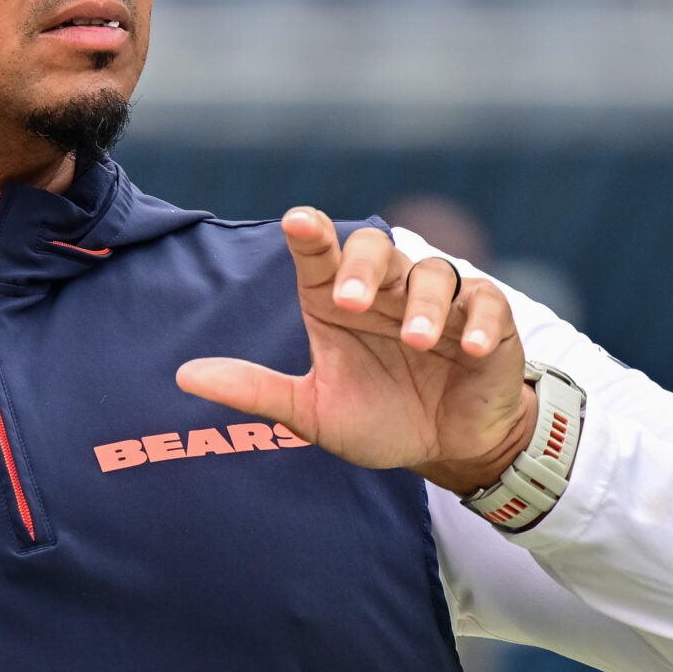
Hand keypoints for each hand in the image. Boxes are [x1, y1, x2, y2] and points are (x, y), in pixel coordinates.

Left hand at [176, 209, 534, 493]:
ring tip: (416, 340)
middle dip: (361, 267)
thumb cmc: (378, 417)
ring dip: (423, 304)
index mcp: (339, 301)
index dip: (311, 234)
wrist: (447, 449)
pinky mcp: (487, 323)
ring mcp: (440, 303)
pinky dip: (477, 320)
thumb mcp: (313, 412)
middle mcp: (387, 291)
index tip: (297, 222)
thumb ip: (256, 391)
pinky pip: (487, 303)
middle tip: (348, 301)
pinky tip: (465, 346)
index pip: (321, 254)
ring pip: (433, 273)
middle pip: (376, 249)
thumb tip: (184, 376)